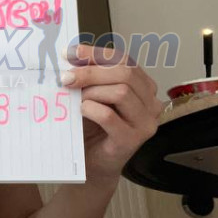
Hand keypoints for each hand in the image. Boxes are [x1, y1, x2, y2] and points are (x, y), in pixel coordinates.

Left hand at [62, 43, 164, 184]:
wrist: (92, 163)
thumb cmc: (93, 128)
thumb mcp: (92, 95)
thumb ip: (89, 76)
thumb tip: (71, 55)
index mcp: (143, 85)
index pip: (124, 59)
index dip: (96, 53)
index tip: (69, 53)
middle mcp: (150, 101)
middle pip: (125, 73)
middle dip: (91, 72)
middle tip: (66, 77)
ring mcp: (146, 122)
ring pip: (121, 92)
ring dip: (92, 91)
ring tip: (76, 99)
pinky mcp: (133, 140)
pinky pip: (110, 116)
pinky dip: (91, 109)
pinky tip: (81, 111)